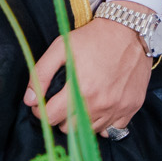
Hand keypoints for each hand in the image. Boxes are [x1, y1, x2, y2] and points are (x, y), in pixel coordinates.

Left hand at [25, 1, 152, 133]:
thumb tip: (29, 100)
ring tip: (82, 102)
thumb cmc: (93, 38)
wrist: (130, 30)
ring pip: (89, 131)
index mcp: (81, 89)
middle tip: (64, 101)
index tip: (45, 102)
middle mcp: (100, 103)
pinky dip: (104, 123)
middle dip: (61, 117)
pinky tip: (101, 108)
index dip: (42, 111)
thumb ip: (41, 74)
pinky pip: (112, 129)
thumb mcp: (61, 47)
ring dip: (81, 120)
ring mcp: (118, 107)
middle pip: (68, 128)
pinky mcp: (132, 107)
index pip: (50, 118)